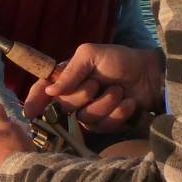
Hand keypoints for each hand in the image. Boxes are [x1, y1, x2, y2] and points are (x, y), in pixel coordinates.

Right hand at [24, 44, 163, 131]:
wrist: (151, 76)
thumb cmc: (121, 60)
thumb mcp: (91, 54)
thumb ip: (70, 71)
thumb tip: (50, 91)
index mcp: (67, 77)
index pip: (44, 90)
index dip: (34, 101)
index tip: (30, 112)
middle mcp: (75, 96)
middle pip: (62, 107)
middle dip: (81, 96)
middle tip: (97, 84)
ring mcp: (90, 112)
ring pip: (84, 118)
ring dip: (105, 104)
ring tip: (119, 91)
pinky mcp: (106, 124)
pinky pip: (103, 126)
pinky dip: (118, 113)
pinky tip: (128, 103)